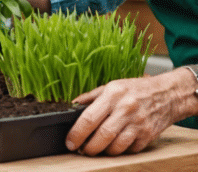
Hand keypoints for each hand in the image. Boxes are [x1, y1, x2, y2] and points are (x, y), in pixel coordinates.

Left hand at [66, 70, 195, 155]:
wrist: (166, 95)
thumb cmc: (135, 89)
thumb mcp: (111, 86)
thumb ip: (91, 97)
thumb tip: (72, 105)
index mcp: (112, 94)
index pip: (89, 117)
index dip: (77, 133)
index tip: (70, 141)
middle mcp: (125, 109)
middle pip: (102, 135)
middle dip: (89, 147)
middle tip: (81, 149)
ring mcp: (138, 124)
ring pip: (116, 146)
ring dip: (103, 151)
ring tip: (96, 148)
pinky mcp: (148, 136)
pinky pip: (129, 150)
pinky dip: (120, 151)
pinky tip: (114, 145)